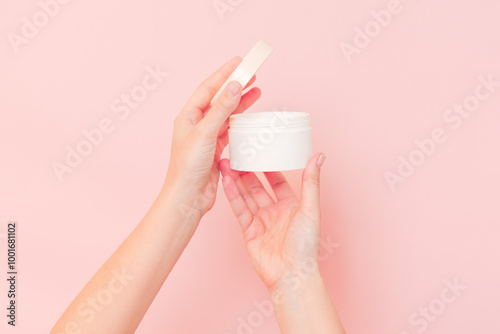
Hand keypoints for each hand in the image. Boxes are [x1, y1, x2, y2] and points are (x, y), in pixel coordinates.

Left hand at [163, 57, 260, 218]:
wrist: (188, 198)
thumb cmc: (187, 168)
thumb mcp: (206, 133)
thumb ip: (221, 109)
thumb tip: (234, 86)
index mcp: (188, 117)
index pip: (208, 88)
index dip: (224, 73)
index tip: (240, 63)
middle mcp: (196, 125)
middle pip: (218, 98)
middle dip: (235, 85)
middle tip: (252, 74)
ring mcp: (206, 137)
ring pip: (226, 114)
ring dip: (240, 102)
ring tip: (256, 91)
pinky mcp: (215, 150)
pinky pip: (230, 129)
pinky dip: (240, 121)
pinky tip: (249, 116)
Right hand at [219, 153, 326, 291]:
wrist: (291, 275)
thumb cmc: (306, 246)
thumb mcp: (310, 209)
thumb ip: (311, 182)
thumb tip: (319, 156)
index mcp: (291, 206)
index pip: (277, 181)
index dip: (268, 167)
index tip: (260, 151)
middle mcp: (274, 212)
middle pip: (257, 187)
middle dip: (247, 172)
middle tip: (237, 155)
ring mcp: (260, 221)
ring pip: (246, 196)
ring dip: (236, 180)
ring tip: (226, 163)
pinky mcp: (248, 232)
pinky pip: (239, 210)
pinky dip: (233, 196)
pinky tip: (226, 181)